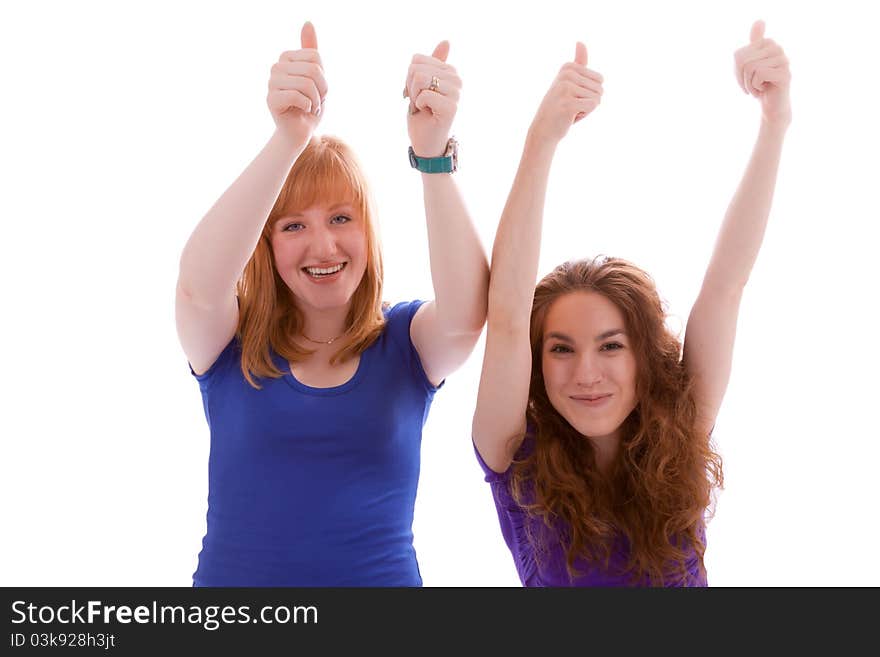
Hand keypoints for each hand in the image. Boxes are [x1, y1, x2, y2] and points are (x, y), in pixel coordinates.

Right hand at [266, 22, 328, 148]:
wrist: (300, 131)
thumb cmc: (309, 104)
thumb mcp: (317, 76)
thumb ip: (311, 50)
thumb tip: (308, 23)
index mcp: (287, 58)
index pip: (316, 58)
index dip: (324, 77)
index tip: (318, 90)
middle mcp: (276, 67)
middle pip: (313, 70)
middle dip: (321, 90)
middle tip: (315, 101)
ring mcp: (271, 82)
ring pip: (307, 84)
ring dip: (315, 100)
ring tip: (310, 107)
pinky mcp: (271, 99)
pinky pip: (298, 96)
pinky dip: (308, 106)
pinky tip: (303, 111)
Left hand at [405, 41, 460, 156]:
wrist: (426, 142)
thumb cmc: (423, 114)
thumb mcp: (422, 85)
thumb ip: (431, 63)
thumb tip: (447, 41)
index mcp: (450, 71)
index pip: (416, 60)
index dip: (409, 78)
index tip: (418, 92)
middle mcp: (457, 80)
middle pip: (416, 68)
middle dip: (410, 87)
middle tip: (419, 102)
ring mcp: (456, 94)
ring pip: (419, 78)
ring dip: (414, 96)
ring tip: (423, 107)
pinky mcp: (452, 107)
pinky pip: (423, 95)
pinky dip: (418, 106)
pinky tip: (427, 114)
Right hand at [530, 42, 602, 143]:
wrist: (543, 130)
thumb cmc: (559, 106)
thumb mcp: (568, 81)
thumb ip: (578, 63)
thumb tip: (580, 41)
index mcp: (568, 67)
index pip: (600, 79)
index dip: (589, 92)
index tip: (573, 97)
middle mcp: (566, 75)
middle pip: (600, 88)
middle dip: (589, 101)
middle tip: (571, 106)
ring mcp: (566, 88)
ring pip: (598, 98)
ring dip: (586, 109)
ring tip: (570, 111)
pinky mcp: (568, 103)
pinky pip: (593, 106)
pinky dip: (584, 115)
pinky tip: (570, 117)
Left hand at [734, 20, 791, 126]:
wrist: (771, 106)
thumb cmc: (760, 85)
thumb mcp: (749, 65)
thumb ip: (752, 44)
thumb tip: (760, 21)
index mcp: (768, 44)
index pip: (738, 55)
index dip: (737, 71)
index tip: (746, 78)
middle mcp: (778, 49)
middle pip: (744, 61)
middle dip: (742, 79)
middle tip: (751, 86)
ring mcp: (783, 61)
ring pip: (751, 68)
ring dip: (749, 84)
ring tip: (758, 88)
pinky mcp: (785, 74)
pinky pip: (759, 75)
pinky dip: (755, 87)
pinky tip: (763, 90)